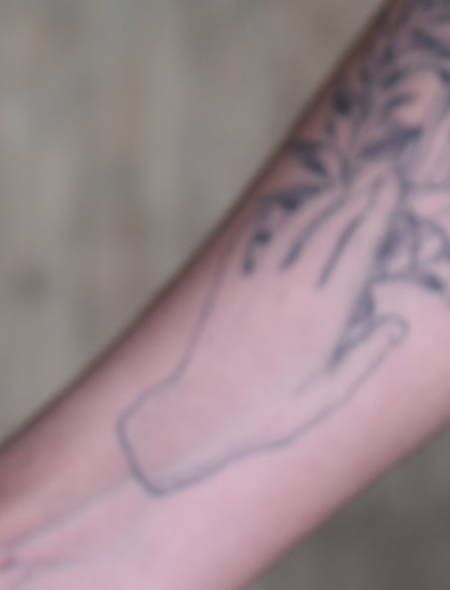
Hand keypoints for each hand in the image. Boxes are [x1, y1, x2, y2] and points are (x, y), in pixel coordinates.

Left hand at [118, 169, 406, 492]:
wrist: (191, 415)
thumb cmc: (268, 418)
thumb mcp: (326, 396)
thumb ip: (365, 355)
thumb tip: (397, 320)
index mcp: (322, 315)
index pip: (357, 250)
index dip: (377, 214)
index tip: (392, 184)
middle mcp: (289, 289)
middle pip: (331, 230)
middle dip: (359, 198)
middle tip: (382, 171)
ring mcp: (256, 282)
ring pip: (297, 230)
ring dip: (325, 202)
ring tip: (348, 183)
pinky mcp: (228, 285)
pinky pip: (260, 242)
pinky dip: (284, 219)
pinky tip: (294, 206)